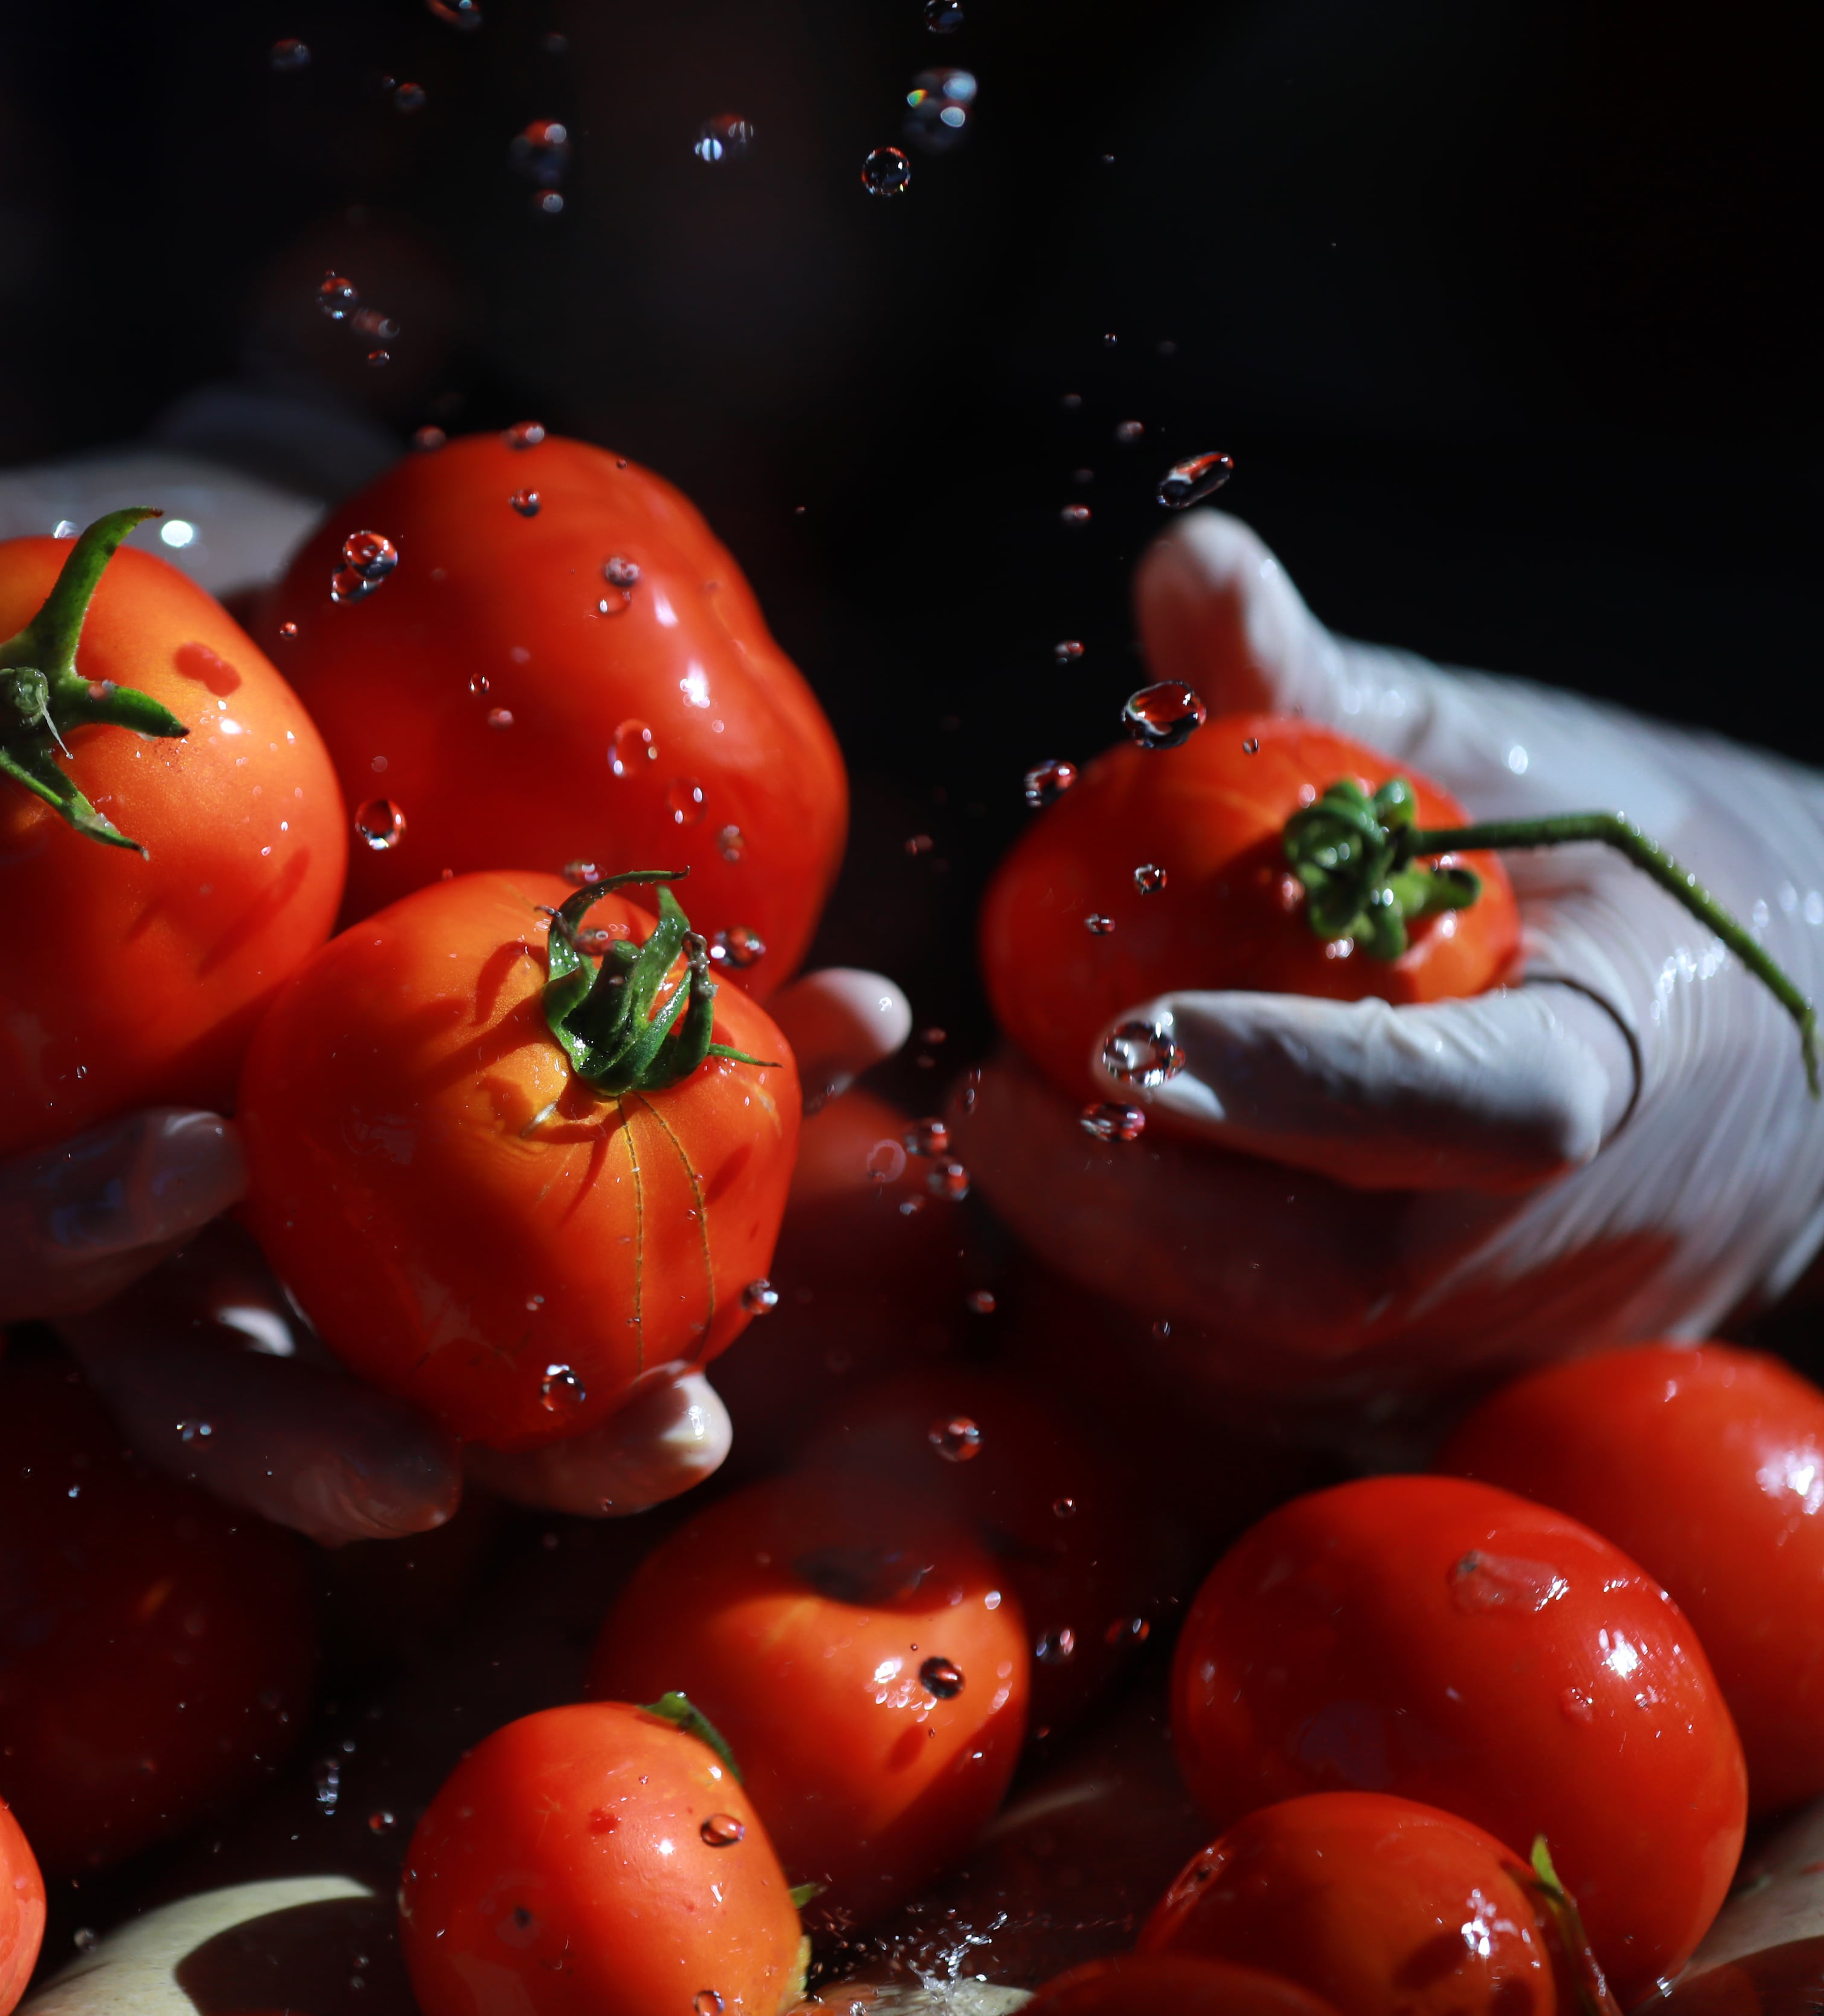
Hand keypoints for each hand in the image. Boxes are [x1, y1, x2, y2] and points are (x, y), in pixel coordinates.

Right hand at [0, 449, 910, 1538]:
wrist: (334, 559)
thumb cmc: (131, 589)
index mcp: (43, 1116)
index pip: (7, 1243)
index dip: (73, 1238)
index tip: (191, 1161)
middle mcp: (210, 1201)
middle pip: (237, 1380)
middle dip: (336, 1446)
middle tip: (452, 1465)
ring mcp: (384, 1186)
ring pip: (452, 1364)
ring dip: (570, 1408)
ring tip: (693, 1414)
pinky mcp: (551, 1114)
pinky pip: (654, 1175)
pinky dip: (764, 1128)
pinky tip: (862, 1038)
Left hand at [960, 512, 1823, 1397]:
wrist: (1781, 1033)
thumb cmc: (1611, 860)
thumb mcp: (1490, 750)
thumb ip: (1320, 683)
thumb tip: (1185, 555)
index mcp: (1624, 1058)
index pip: (1464, 1107)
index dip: (1292, 1082)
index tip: (1121, 1037)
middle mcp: (1579, 1242)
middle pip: (1331, 1287)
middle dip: (1123, 1210)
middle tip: (989, 1097)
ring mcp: (1521, 1343)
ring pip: (1279, 1369)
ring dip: (1116, 1268)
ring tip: (1024, 1134)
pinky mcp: (1460, 1393)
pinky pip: (1279, 1395)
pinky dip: (1160, 1312)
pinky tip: (1086, 1207)